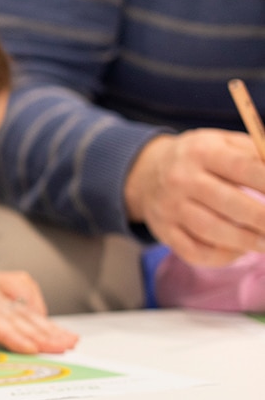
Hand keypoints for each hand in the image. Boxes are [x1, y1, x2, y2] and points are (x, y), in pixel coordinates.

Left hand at [0, 223, 77, 353]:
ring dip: (46, 322)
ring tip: (69, 340)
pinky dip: (37, 308)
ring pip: (22, 305)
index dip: (8, 331)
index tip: (29, 344)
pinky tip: (48, 325)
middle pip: (12, 314)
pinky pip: (22, 294)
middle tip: (63, 347)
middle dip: (39, 331)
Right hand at [124, 129, 264, 265]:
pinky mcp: (164, 231)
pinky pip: (194, 251)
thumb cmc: (199, 159)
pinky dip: (220, 257)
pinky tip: (238, 251)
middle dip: (262, 218)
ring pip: (211, 230)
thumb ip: (254, 154)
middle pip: (228, 202)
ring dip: (245, 241)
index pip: (243, 167)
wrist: (146, 174)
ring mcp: (170, 207)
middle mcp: (182, 179)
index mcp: (202, 152)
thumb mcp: (222, 143)